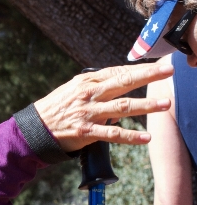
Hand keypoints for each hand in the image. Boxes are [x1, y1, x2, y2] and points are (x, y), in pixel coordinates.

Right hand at [34, 63, 172, 151]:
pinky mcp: (86, 132)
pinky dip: (130, 136)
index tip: (157, 65)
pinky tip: (145, 138)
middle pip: (123, 82)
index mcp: (86, 82)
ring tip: (165, 104)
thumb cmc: (57, 108)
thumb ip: (96, 88)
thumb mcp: (73, 90)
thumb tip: (119, 90)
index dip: (138, 69)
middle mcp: (89, 95)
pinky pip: (112, 134)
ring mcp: (88, 113)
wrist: (35, 128)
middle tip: (168, 71)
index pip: (117, 72)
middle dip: (148, 76)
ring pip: (122, 107)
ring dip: (146, 105)